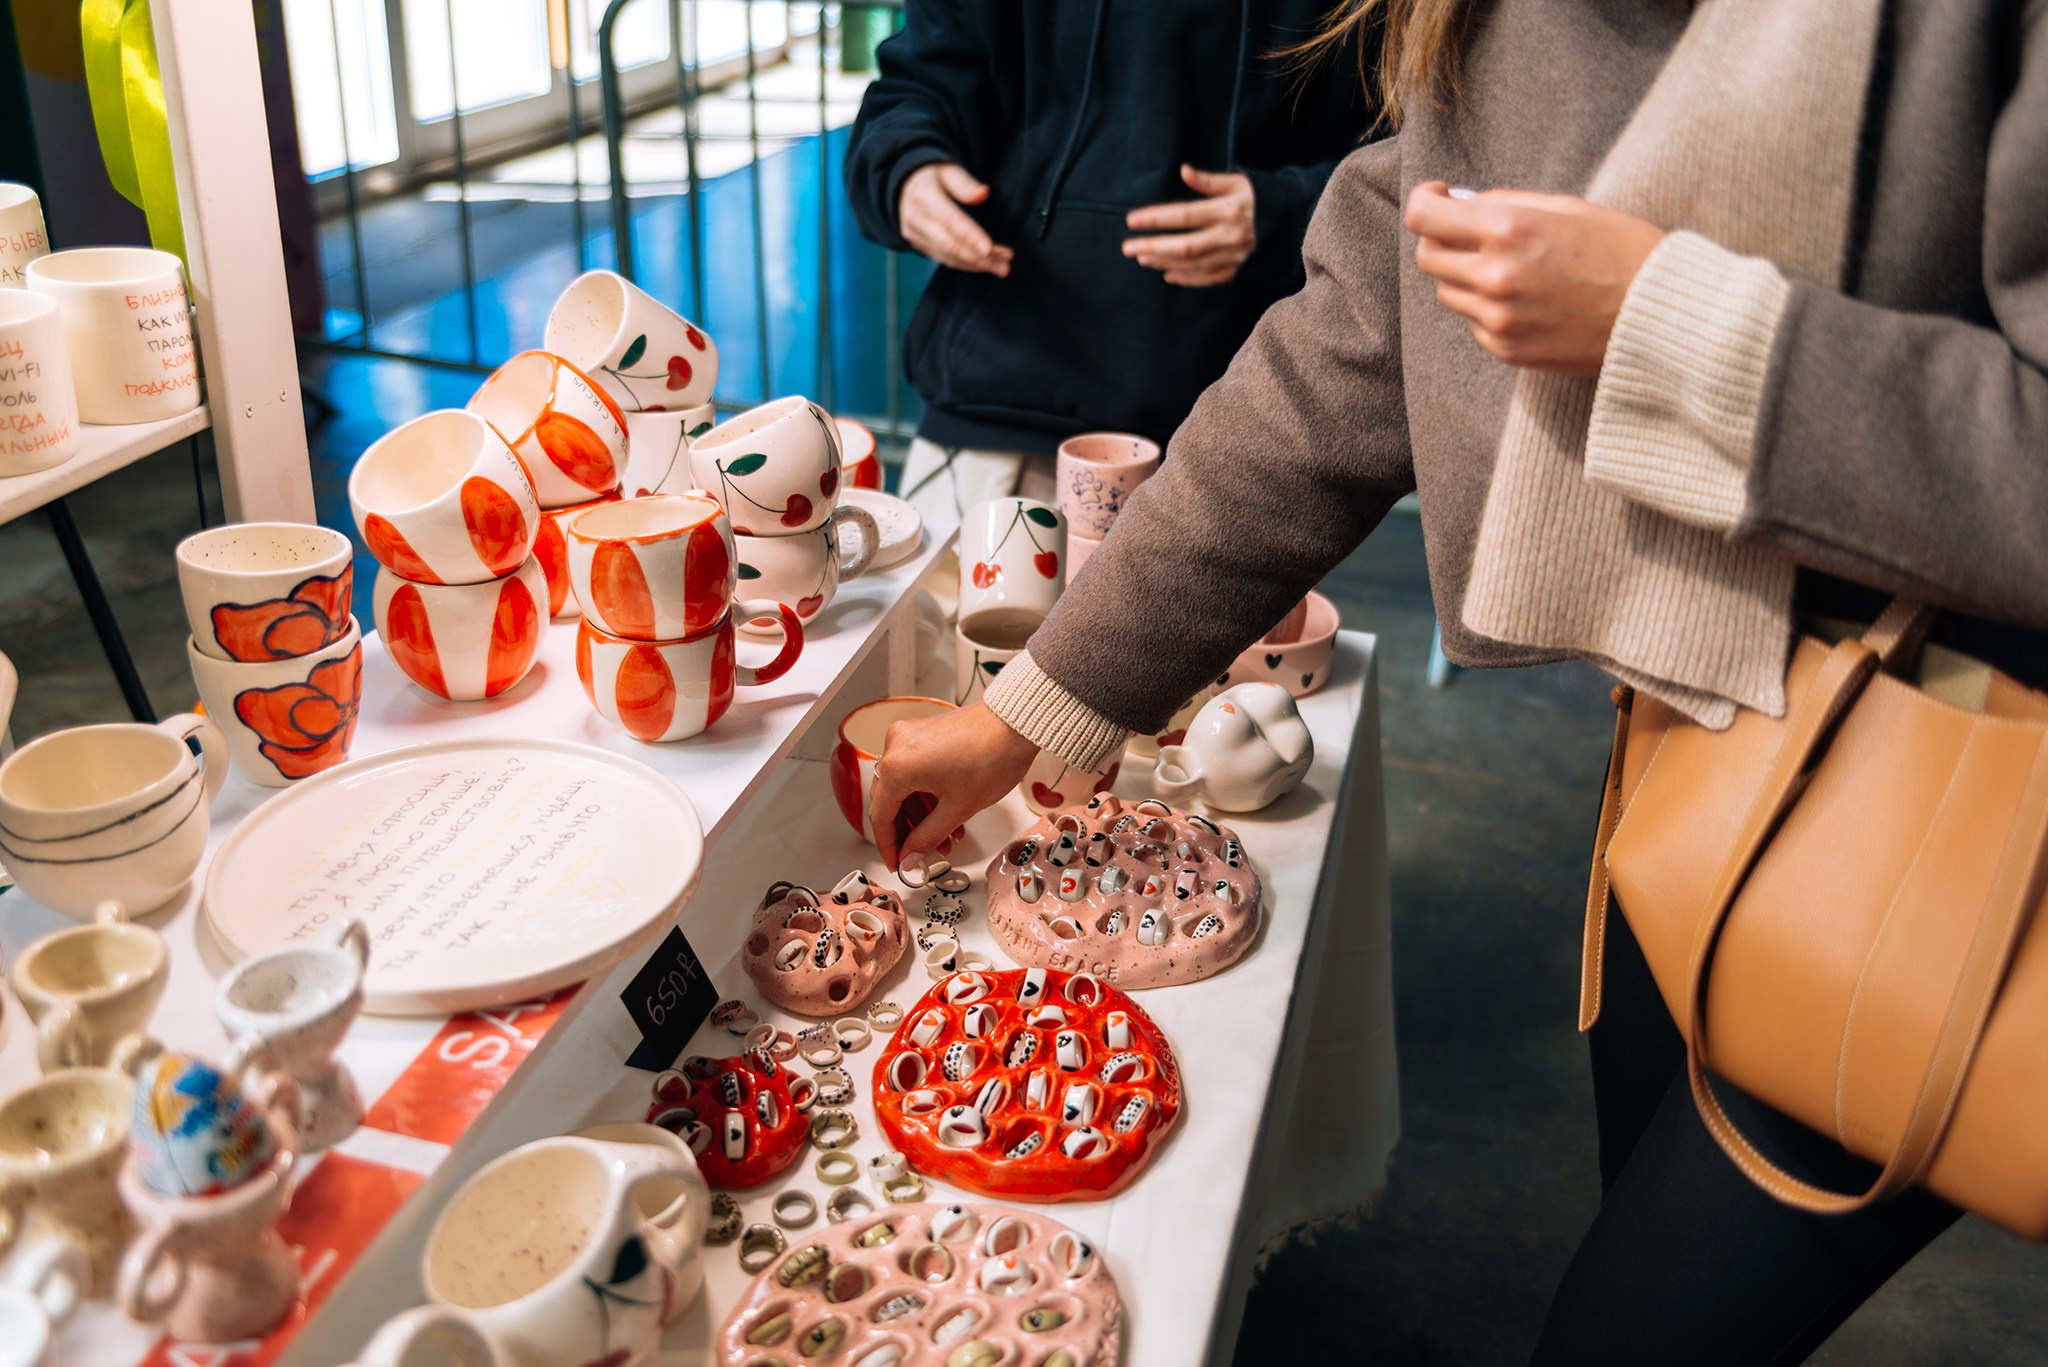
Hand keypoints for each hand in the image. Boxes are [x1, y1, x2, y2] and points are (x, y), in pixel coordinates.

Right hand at [869, 702, 1040, 870]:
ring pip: (904, 786)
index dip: (888, 846)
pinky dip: (926, 793)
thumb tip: (911, 856)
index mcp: (897, 766)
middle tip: (920, 853)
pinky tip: (947, 812)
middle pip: (889, 800)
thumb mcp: (958, 809)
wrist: (1016, 724)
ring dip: (921, 814)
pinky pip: (914, 769)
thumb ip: (927, 838)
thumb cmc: (993, 756)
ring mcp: (909, 736)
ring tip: (945, 836)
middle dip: (908, 831)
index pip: (880, 816)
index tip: (896, 862)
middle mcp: (896, 746)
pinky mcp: (923, 732)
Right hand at [899, 163, 1013, 276]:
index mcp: (923, 195)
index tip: (990, 248)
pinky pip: (943, 259)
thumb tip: (983, 194)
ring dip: (976, 264)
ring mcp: (914, 234)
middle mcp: (915, 218)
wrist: (903, 184)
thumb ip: (964, 182)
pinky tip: (984, 265)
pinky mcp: (917, 245)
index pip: (949, 220)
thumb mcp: (948, 169)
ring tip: (1001, 267)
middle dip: (979, 257)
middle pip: (949, 244)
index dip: (970, 235)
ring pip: (947, 256)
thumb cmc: (933, 175)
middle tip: (1005, 264)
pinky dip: (965, 265)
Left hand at [1123, 165, 1255, 286]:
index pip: (1185, 215)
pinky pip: (1209, 279)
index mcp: (1228, 210)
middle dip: (1153, 247)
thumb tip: (1184, 171)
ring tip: (1142, 258)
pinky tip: (1167, 275)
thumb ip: (1210, 181)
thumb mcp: (1241, 182)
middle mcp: (1230, 236)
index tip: (1132, 220)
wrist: (1295, 222)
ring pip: (1194, 264)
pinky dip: (1188, 279)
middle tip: (1127, 248)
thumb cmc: (1263, 197)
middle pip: (1185, 246)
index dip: (1157, 218)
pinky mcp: (1240, 269)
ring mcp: (1235, 256)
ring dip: (1165, 262)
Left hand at [1404, 181, 1666, 375]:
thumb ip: (1507, 204)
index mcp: (1508, 229)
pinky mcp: (1507, 350)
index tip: (1438, 198)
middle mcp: (1495, 276)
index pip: (1424, 216)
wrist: (1662, 314)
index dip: (1425, 202)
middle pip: (1428, 256)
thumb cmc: (1624, 251)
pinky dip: (1487, 309)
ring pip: (1448, 292)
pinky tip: (1528, 300)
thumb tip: (1461, 204)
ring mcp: (1498, 318)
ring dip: (1466, 276)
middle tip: (1472, 233)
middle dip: (1444, 240)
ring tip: (1512, 268)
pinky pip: (1474, 323)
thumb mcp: (1568, 207)